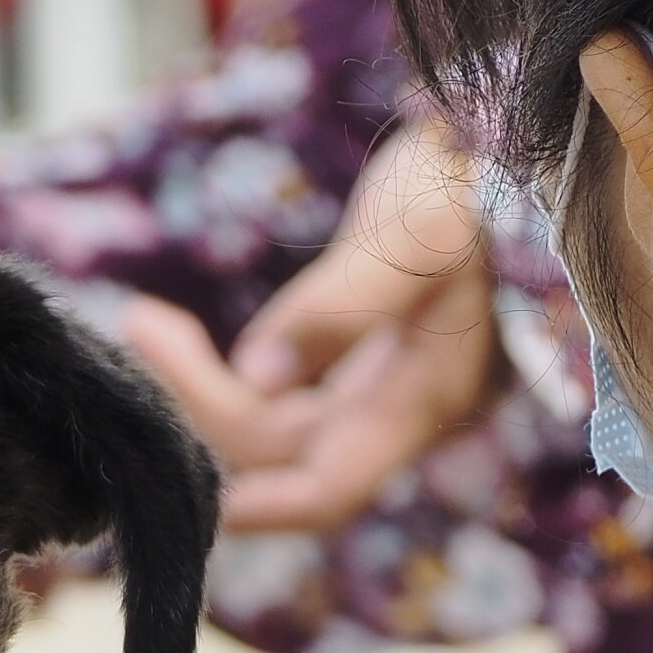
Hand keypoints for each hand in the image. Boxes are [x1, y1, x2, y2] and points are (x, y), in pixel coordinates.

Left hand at [118, 123, 501, 534]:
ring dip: (204, 389)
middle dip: (203, 408)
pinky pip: (280, 394)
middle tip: (138, 324)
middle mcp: (398, 410)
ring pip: (274, 423)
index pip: (328, 490)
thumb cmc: (479, 182)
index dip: (258, 510)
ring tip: (143, 320)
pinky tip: (177, 331)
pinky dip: (228, 373)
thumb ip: (340, 306)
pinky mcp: (359, 358)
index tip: (184, 492)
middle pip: (282, 452)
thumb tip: (259, 375)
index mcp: (425, 400)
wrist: (514, 142)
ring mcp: (378, 388)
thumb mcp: (417, 233)